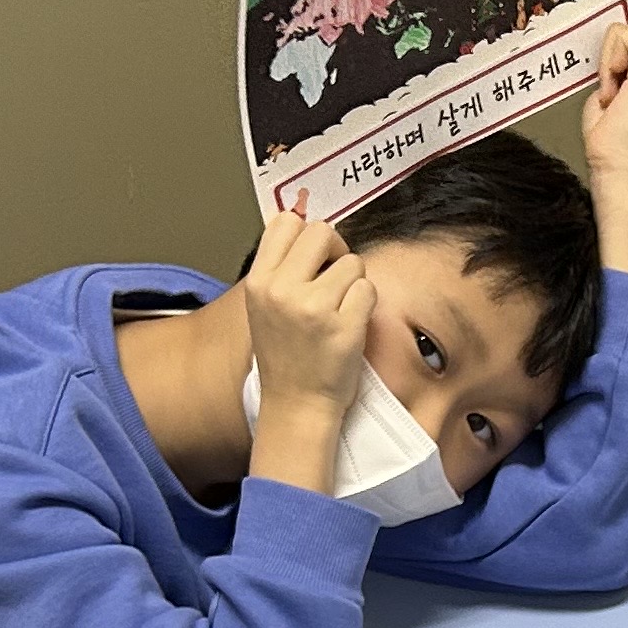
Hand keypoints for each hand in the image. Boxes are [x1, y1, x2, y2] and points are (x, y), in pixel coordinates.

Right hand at [242, 209, 371, 493]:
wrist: (296, 405)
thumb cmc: (285, 356)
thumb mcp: (264, 306)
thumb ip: (280, 268)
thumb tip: (305, 225)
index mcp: (259, 282)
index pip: (286, 222)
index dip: (308, 234)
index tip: (315, 256)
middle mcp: (282, 290)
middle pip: (323, 231)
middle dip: (336, 250)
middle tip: (336, 279)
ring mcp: (313, 308)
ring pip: (352, 262)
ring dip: (354, 282)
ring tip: (340, 310)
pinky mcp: (343, 325)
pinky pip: (368, 290)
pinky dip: (365, 305)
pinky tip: (350, 325)